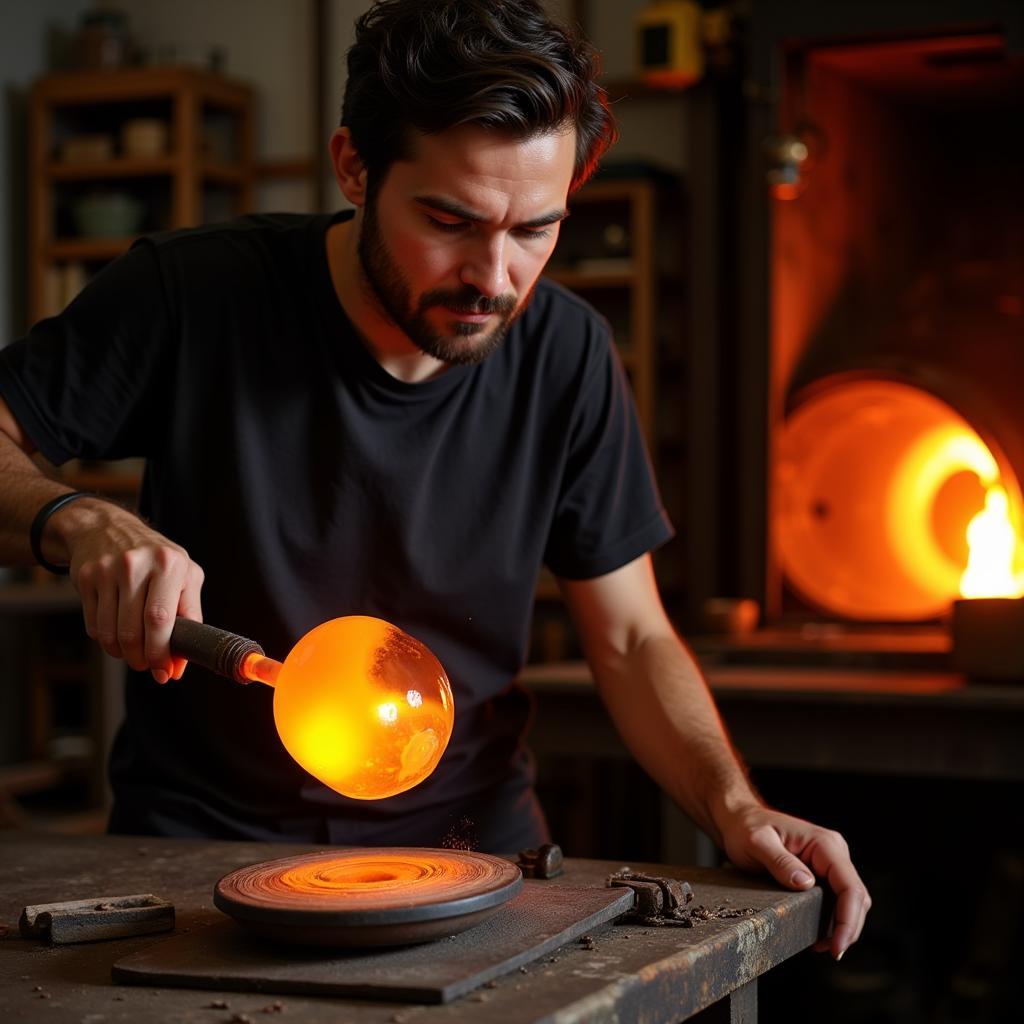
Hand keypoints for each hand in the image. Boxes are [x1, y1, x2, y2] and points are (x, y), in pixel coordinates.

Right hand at [54, 499, 204, 683]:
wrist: (107, 528)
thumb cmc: (156, 559)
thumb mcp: (184, 576)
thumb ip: (190, 617)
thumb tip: (178, 664)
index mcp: (170, 563)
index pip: (161, 619)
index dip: (161, 652)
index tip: (165, 672)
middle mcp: (137, 564)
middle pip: (134, 630)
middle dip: (142, 658)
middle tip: (147, 666)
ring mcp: (107, 570)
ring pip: (111, 632)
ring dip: (123, 653)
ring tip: (132, 652)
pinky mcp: (85, 578)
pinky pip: (93, 626)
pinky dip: (105, 640)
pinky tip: (116, 634)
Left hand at [716, 801, 870, 959]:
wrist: (738, 819)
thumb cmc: (745, 827)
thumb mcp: (757, 842)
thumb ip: (780, 861)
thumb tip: (806, 884)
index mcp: (824, 844)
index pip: (850, 886)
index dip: (848, 920)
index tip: (837, 946)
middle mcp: (833, 852)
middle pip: (856, 897)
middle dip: (848, 928)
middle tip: (831, 952)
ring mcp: (828, 863)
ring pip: (850, 901)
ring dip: (842, 926)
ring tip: (823, 946)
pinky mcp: (821, 873)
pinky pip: (836, 899)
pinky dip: (833, 919)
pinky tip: (818, 934)